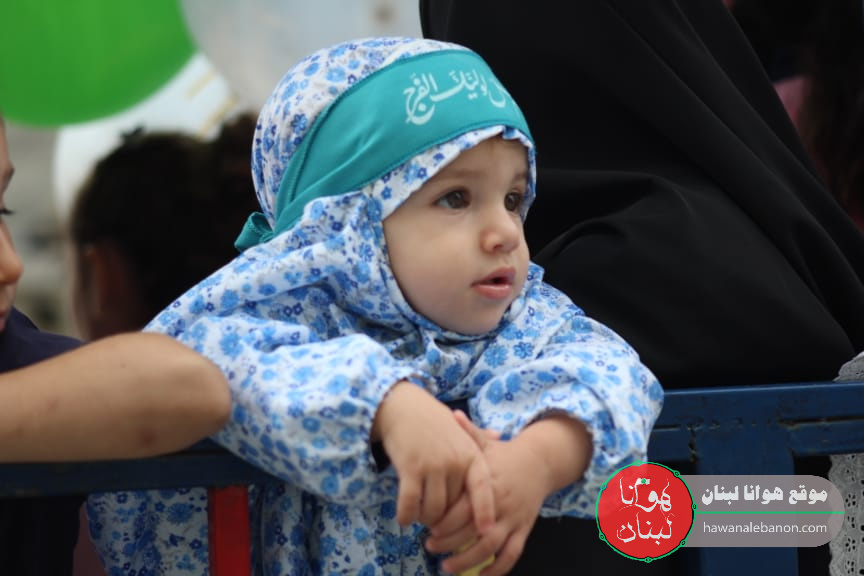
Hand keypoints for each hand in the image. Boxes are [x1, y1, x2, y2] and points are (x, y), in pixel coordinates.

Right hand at [371, 383, 494, 531]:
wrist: (402, 406)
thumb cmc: (432, 418)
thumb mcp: (459, 427)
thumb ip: (477, 437)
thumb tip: (498, 435)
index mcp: (470, 454)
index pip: (482, 488)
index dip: (484, 511)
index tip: (486, 531)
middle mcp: (454, 462)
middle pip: (454, 506)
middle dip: (444, 520)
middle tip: (435, 523)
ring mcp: (432, 465)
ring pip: (433, 509)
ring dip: (424, 519)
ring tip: (419, 516)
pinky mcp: (410, 468)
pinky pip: (410, 503)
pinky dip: (406, 514)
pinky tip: (404, 517)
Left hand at [428, 411, 591, 575]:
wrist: (540, 462)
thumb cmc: (504, 453)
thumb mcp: (486, 442)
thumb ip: (468, 433)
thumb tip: (453, 414)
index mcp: (488, 482)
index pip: (463, 507)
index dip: (444, 520)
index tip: (427, 527)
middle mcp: (501, 502)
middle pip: (472, 529)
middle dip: (449, 542)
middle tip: (429, 547)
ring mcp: (514, 518)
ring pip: (491, 546)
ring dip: (468, 560)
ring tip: (447, 566)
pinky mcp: (524, 530)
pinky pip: (513, 554)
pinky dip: (498, 569)